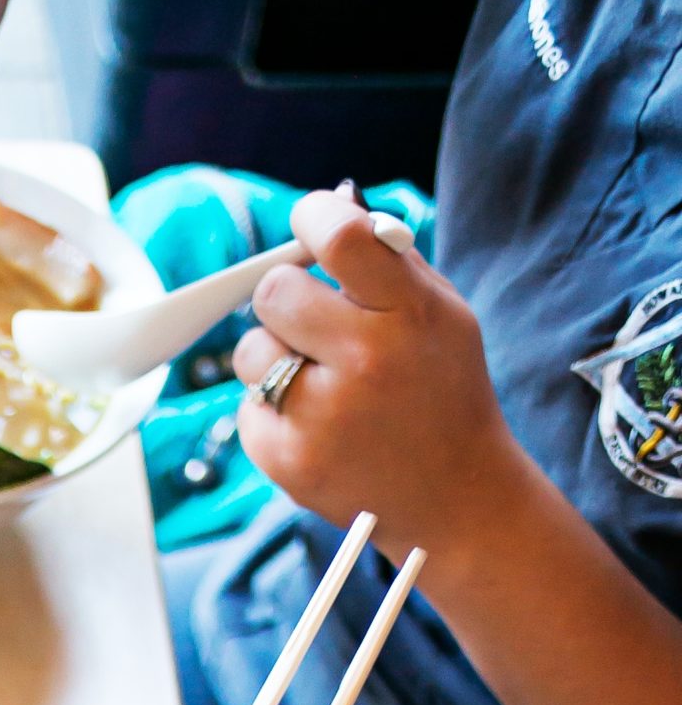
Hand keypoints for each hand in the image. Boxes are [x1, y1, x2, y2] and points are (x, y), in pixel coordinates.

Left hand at [236, 191, 518, 560]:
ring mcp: (323, 417)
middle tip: (312, 318)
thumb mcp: (442, 314)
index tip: (308, 222)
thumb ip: (388, 260)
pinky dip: (271, 411)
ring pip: (251, 351)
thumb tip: (329, 205)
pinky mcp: (290, 462)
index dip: (312, 219)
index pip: (340, 238)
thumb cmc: (443, 393)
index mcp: (409, 314)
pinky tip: (316, 425)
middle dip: (287, 297)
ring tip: (320, 381)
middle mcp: (365, 362)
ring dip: (275, 357)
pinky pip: (248, 408)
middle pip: (275, 292)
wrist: (455, 499)